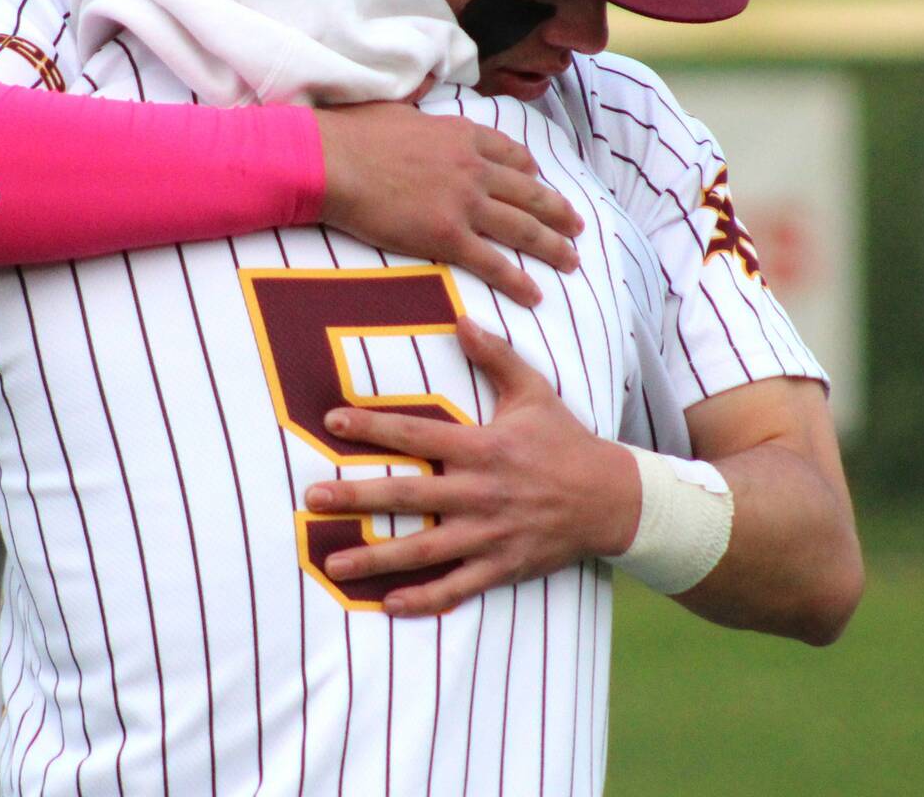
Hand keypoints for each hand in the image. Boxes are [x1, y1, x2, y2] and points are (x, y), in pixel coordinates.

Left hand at [300, 317, 640, 616]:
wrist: (612, 499)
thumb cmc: (565, 441)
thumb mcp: (534, 392)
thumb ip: (496, 356)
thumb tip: (460, 320)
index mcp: (483, 447)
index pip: (417, 434)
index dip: (373, 427)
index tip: (332, 422)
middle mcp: (481, 493)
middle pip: (409, 496)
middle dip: (357, 498)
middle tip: (311, 499)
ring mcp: (490, 535)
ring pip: (424, 550)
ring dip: (376, 558)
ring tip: (332, 563)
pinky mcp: (502, 567)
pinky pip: (456, 587)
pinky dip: (422, 600)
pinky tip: (386, 604)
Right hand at [314, 103, 582, 306]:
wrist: (329, 160)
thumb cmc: (353, 133)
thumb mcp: (400, 111)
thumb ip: (422, 118)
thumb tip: (418, 112)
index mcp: (463, 135)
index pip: (513, 154)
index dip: (532, 172)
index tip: (541, 183)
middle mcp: (474, 168)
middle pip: (530, 193)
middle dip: (559, 212)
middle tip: (578, 227)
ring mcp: (464, 203)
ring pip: (523, 228)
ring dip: (553, 247)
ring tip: (572, 262)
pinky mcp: (446, 237)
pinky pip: (493, 263)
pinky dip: (518, 281)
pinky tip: (535, 295)